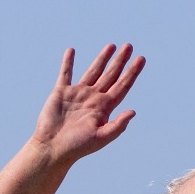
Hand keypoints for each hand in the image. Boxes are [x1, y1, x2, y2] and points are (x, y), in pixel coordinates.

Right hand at [31, 44, 144, 164]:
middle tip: (129, 46)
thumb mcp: (101, 137)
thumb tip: (133, 111)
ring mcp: (78, 94)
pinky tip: (71, 51)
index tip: (141, 59)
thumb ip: (117, 125)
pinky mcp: (61, 92)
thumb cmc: (77, 146)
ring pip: (93, 71)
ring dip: (102, 58)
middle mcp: (93, 98)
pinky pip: (65, 73)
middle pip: (111, 75)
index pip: (122, 86)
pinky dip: (68, 62)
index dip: (132, 72)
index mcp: (105, 107)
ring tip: (111, 45)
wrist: (53, 148)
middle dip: (120, 61)